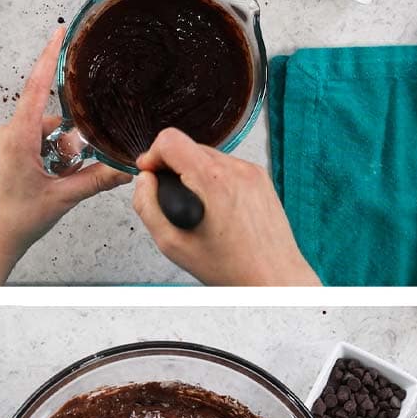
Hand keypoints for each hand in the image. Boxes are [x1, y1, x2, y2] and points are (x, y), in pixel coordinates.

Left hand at [0, 27, 131, 284]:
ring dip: (62, 153)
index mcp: (17, 137)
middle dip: (71, 139)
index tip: (60, 32)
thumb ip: (98, 179)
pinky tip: (55, 180)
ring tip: (60, 181)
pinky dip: (53, 157)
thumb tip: (128, 167)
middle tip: (71, 168)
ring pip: (47, 133)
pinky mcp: (6, 153)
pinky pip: (37, 143)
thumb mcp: (63, 198)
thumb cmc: (14, 221)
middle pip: (51, 117)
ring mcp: (5, 143)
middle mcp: (8, 134)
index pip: (37, 87)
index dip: (51, 57)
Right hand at [132, 128, 320, 285]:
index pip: (170, 140)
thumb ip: (148, 207)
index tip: (150, 174)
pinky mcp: (261, 178)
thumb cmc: (230, 267)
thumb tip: (144, 182)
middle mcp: (236, 169)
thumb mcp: (172, 243)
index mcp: (212, 181)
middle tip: (170, 197)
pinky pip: (226, 167)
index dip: (153, 155)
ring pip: (207, 156)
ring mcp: (252, 171)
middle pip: (188, 146)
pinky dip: (212, 180)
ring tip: (194, 206)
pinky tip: (214, 207)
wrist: (272, 277)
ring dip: (193, 174)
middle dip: (172, 168)